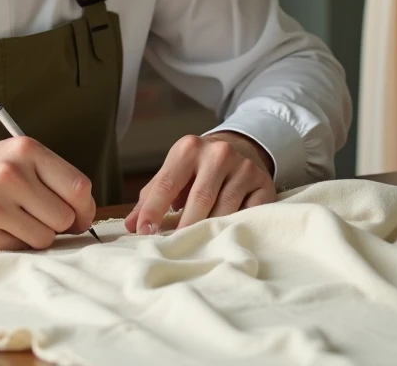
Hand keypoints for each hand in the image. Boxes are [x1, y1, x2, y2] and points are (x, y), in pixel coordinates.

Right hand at [0, 137, 96, 251]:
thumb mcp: (14, 160)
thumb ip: (51, 178)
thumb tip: (85, 214)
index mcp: (25, 149)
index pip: (79, 187)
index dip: (85, 209)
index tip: (78, 216)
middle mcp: (10, 171)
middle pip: (65, 216)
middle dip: (57, 224)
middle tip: (36, 218)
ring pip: (46, 237)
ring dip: (35, 235)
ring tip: (11, 220)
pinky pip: (22, 248)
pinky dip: (14, 243)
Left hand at [125, 132, 276, 235]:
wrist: (240, 149)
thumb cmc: (198, 169)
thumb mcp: (173, 174)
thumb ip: (151, 197)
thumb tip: (132, 225)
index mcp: (189, 148)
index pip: (167, 183)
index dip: (154, 210)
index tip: (144, 233)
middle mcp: (218, 153)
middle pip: (199, 199)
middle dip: (184, 226)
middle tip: (172, 247)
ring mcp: (244, 167)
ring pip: (225, 209)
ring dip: (210, 230)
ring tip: (197, 246)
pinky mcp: (264, 183)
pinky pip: (249, 213)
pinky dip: (235, 227)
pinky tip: (225, 237)